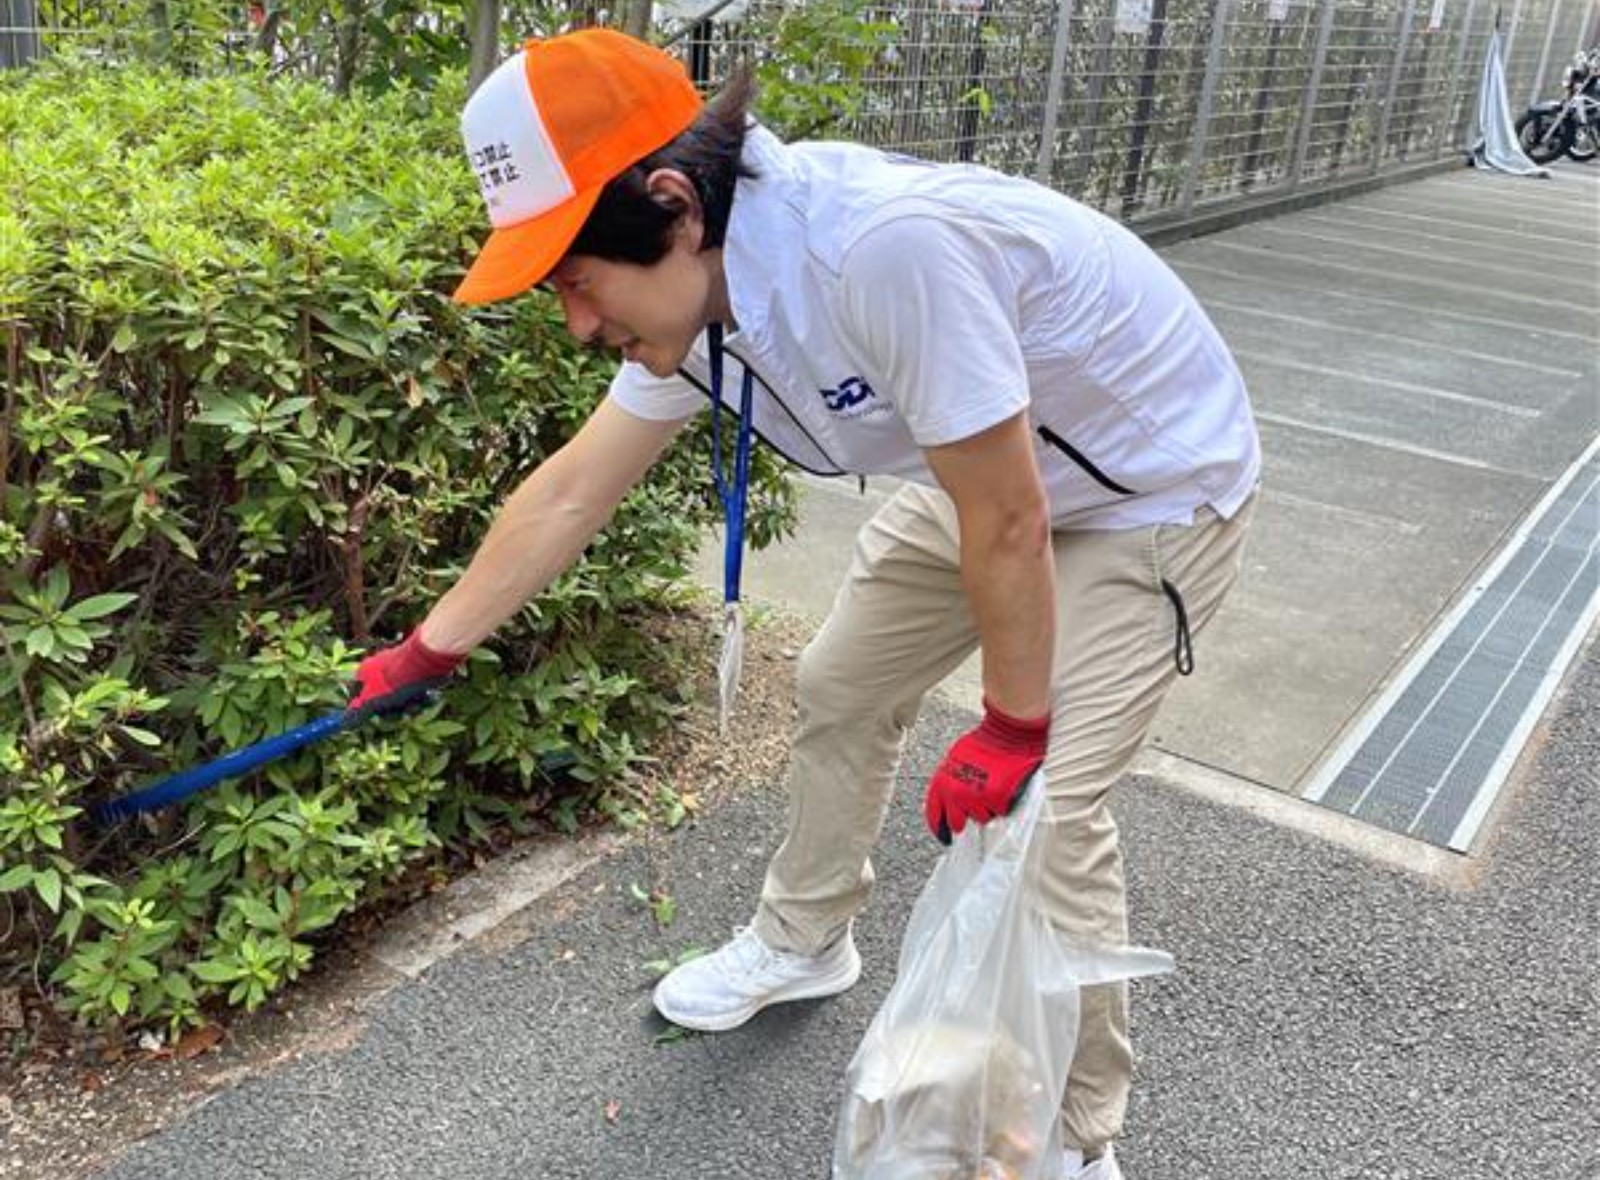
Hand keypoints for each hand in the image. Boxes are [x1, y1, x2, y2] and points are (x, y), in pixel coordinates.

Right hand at [348, 628, 465, 719]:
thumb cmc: (395, 681)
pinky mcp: (417, 672)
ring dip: (410, 705)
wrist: (426, 660)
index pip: (359, 697)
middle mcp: (381, 670)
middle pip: (383, 700)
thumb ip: (358, 713)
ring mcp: (400, 670)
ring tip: (417, 703)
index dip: (368, 710)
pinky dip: (421, 696)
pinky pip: (416, 691)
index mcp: (365, 673)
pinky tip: (427, 696)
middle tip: (401, 713)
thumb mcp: (372, 702)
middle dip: (394, 710)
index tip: (376, 719)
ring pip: (402, 698)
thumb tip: (345, 724)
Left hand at [923, 698, 1049, 844]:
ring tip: (992, 788)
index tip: (946, 836)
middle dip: (966, 819)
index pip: (934, 815)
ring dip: (987, 809)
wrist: (1006, 736)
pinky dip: (1003, 804)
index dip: (940, 828)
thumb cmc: (982, 744)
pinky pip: (999, 812)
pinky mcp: (996, 800)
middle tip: (975, 809)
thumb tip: (951, 800)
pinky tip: (1004, 788)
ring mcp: (976, 799)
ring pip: (982, 818)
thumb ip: (950, 782)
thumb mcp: (955, 761)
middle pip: (958, 824)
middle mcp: (955, 795)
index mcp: (941, 784)